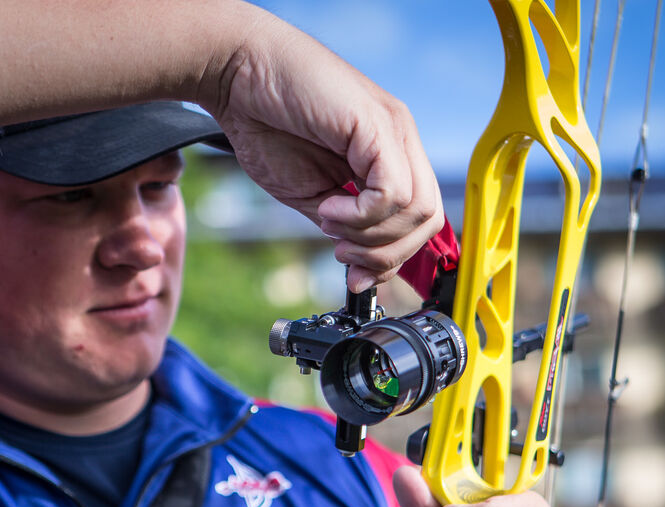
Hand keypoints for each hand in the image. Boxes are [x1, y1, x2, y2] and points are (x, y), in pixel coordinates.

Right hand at [203, 16, 443, 291]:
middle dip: (385, 254)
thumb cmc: (265, 124)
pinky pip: (393, 193)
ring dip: (370, 236)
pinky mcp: (377, 126)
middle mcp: (400, 140)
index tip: (356, 273)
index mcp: (388, 155)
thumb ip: (344, 227)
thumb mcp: (312, 194)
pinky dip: (362, 216)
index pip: (419, 220)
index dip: (392, 256)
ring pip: (417, 210)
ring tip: (328, 222)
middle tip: (342, 253)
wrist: (236, 74)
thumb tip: (365, 269)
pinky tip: (329, 208)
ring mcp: (393, 130)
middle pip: (428, 219)